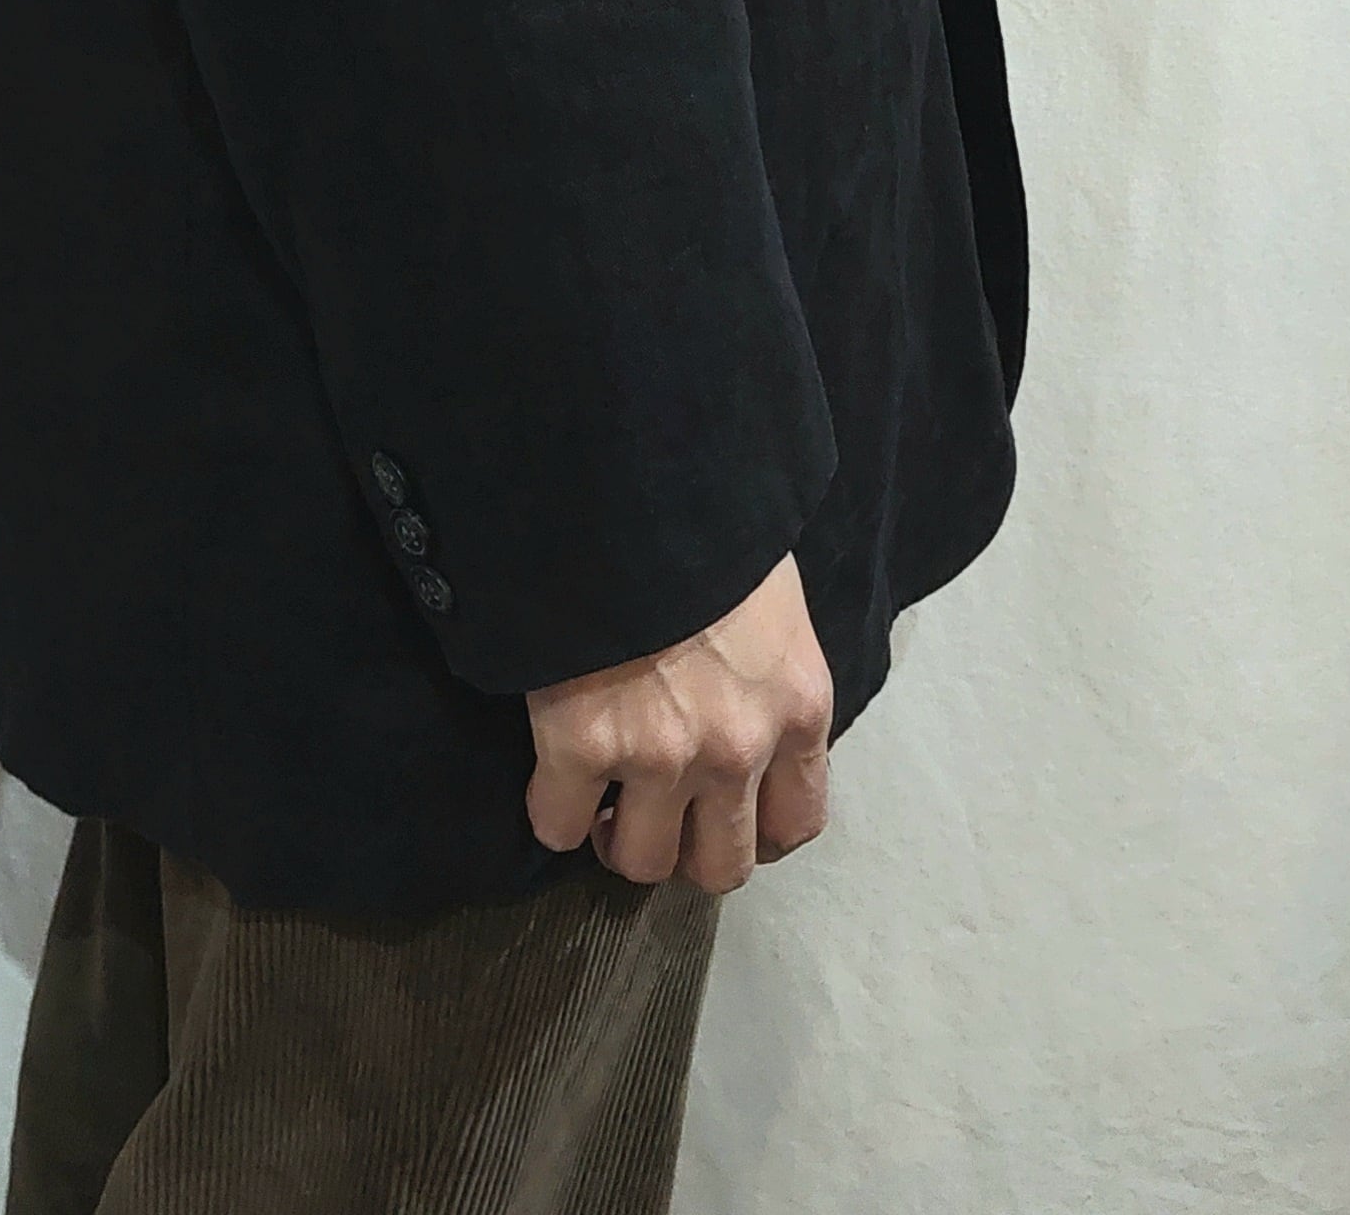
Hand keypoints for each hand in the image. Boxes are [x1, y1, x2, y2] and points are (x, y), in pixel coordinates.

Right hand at [520, 552, 832, 892]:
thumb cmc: (706, 521)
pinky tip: (551, 777)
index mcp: (798, 706)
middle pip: (722, 866)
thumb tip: (743, 696)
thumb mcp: (771, 597)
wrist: (628, 483)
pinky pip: (557, 826)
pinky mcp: (581, 747)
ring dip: (618, 839)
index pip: (797, 823)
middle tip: (656, 813)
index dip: (753, 833)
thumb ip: (767, 668)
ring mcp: (660, 756)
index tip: (721, 815)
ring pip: (641, 862)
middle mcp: (739, 749)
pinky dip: (552, 813)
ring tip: (600, 804)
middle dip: (685, 848)